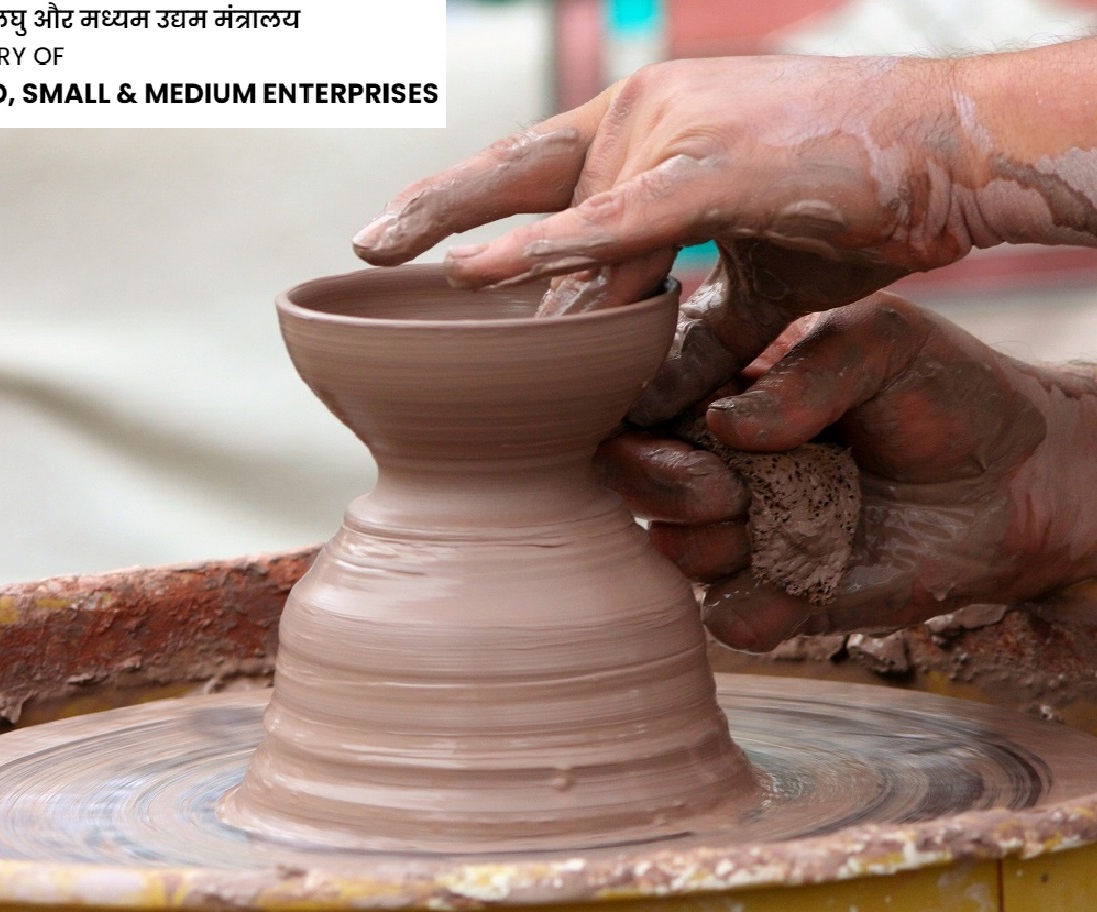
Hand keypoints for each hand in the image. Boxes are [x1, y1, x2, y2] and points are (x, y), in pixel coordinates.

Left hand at [354, 55, 975, 409]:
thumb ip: (688, 330)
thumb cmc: (853, 206)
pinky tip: (466, 276)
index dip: (471, 202)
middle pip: (518, 174)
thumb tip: (639, 395)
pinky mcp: (713, 170)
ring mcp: (674, 133)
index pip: (537, 168)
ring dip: (498, 274)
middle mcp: (644, 115)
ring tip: (394, 273)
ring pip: (570, 225)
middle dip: (434, 212)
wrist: (951, 155)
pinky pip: (613, 224)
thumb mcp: (752, 280)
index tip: (408, 241)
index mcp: (649, 131)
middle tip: (361, 248)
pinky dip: (541, 251)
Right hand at [599, 293, 1096, 650]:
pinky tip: (813, 572)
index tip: (696, 418)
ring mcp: (746, 530)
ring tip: (795, 515)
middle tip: (728, 486)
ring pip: (672, 549)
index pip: (640, 399)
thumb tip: (724, 425)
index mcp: (728, 385)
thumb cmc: (949, 393)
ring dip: (718, 541)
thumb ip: (806, 373)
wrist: (1025, 481)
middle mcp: (720, 459)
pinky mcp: (782, 595)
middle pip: (630, 480)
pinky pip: (729, 619)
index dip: (644, 414)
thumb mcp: (885, 345)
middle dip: (666, 485)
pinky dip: (759, 605)